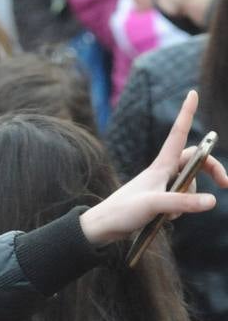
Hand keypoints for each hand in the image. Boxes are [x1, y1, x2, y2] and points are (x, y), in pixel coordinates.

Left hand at [80, 90, 227, 244]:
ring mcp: (162, 185)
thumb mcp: (154, 205)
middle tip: (226, 184)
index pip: (178, 133)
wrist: (104, 227)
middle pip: (196, 160)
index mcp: (161, 165)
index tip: (192, 93)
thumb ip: (183, 202)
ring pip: (190, 185)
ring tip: (167, 213)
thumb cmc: (123, 212)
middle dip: (212, 169)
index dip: (186, 113)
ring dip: (189, 199)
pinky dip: (180, 210)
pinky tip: (164, 218)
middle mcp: (163, 171)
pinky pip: (182, 200)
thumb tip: (212, 200)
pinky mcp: (159, 199)